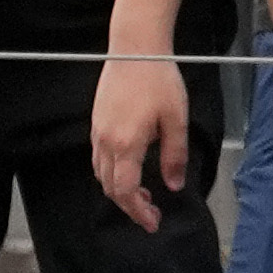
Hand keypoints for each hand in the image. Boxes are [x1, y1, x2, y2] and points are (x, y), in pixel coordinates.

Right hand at [88, 43, 188, 224]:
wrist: (135, 50)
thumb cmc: (158, 80)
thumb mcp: (176, 119)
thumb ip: (174, 155)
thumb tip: (174, 184)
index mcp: (126, 144)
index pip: (126, 191)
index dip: (138, 212)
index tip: (153, 222)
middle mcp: (106, 141)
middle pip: (111, 187)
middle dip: (130, 206)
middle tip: (151, 214)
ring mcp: (98, 132)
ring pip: (102, 174)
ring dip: (120, 190)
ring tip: (144, 194)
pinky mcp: (96, 122)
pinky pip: (99, 158)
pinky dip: (113, 173)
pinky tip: (131, 169)